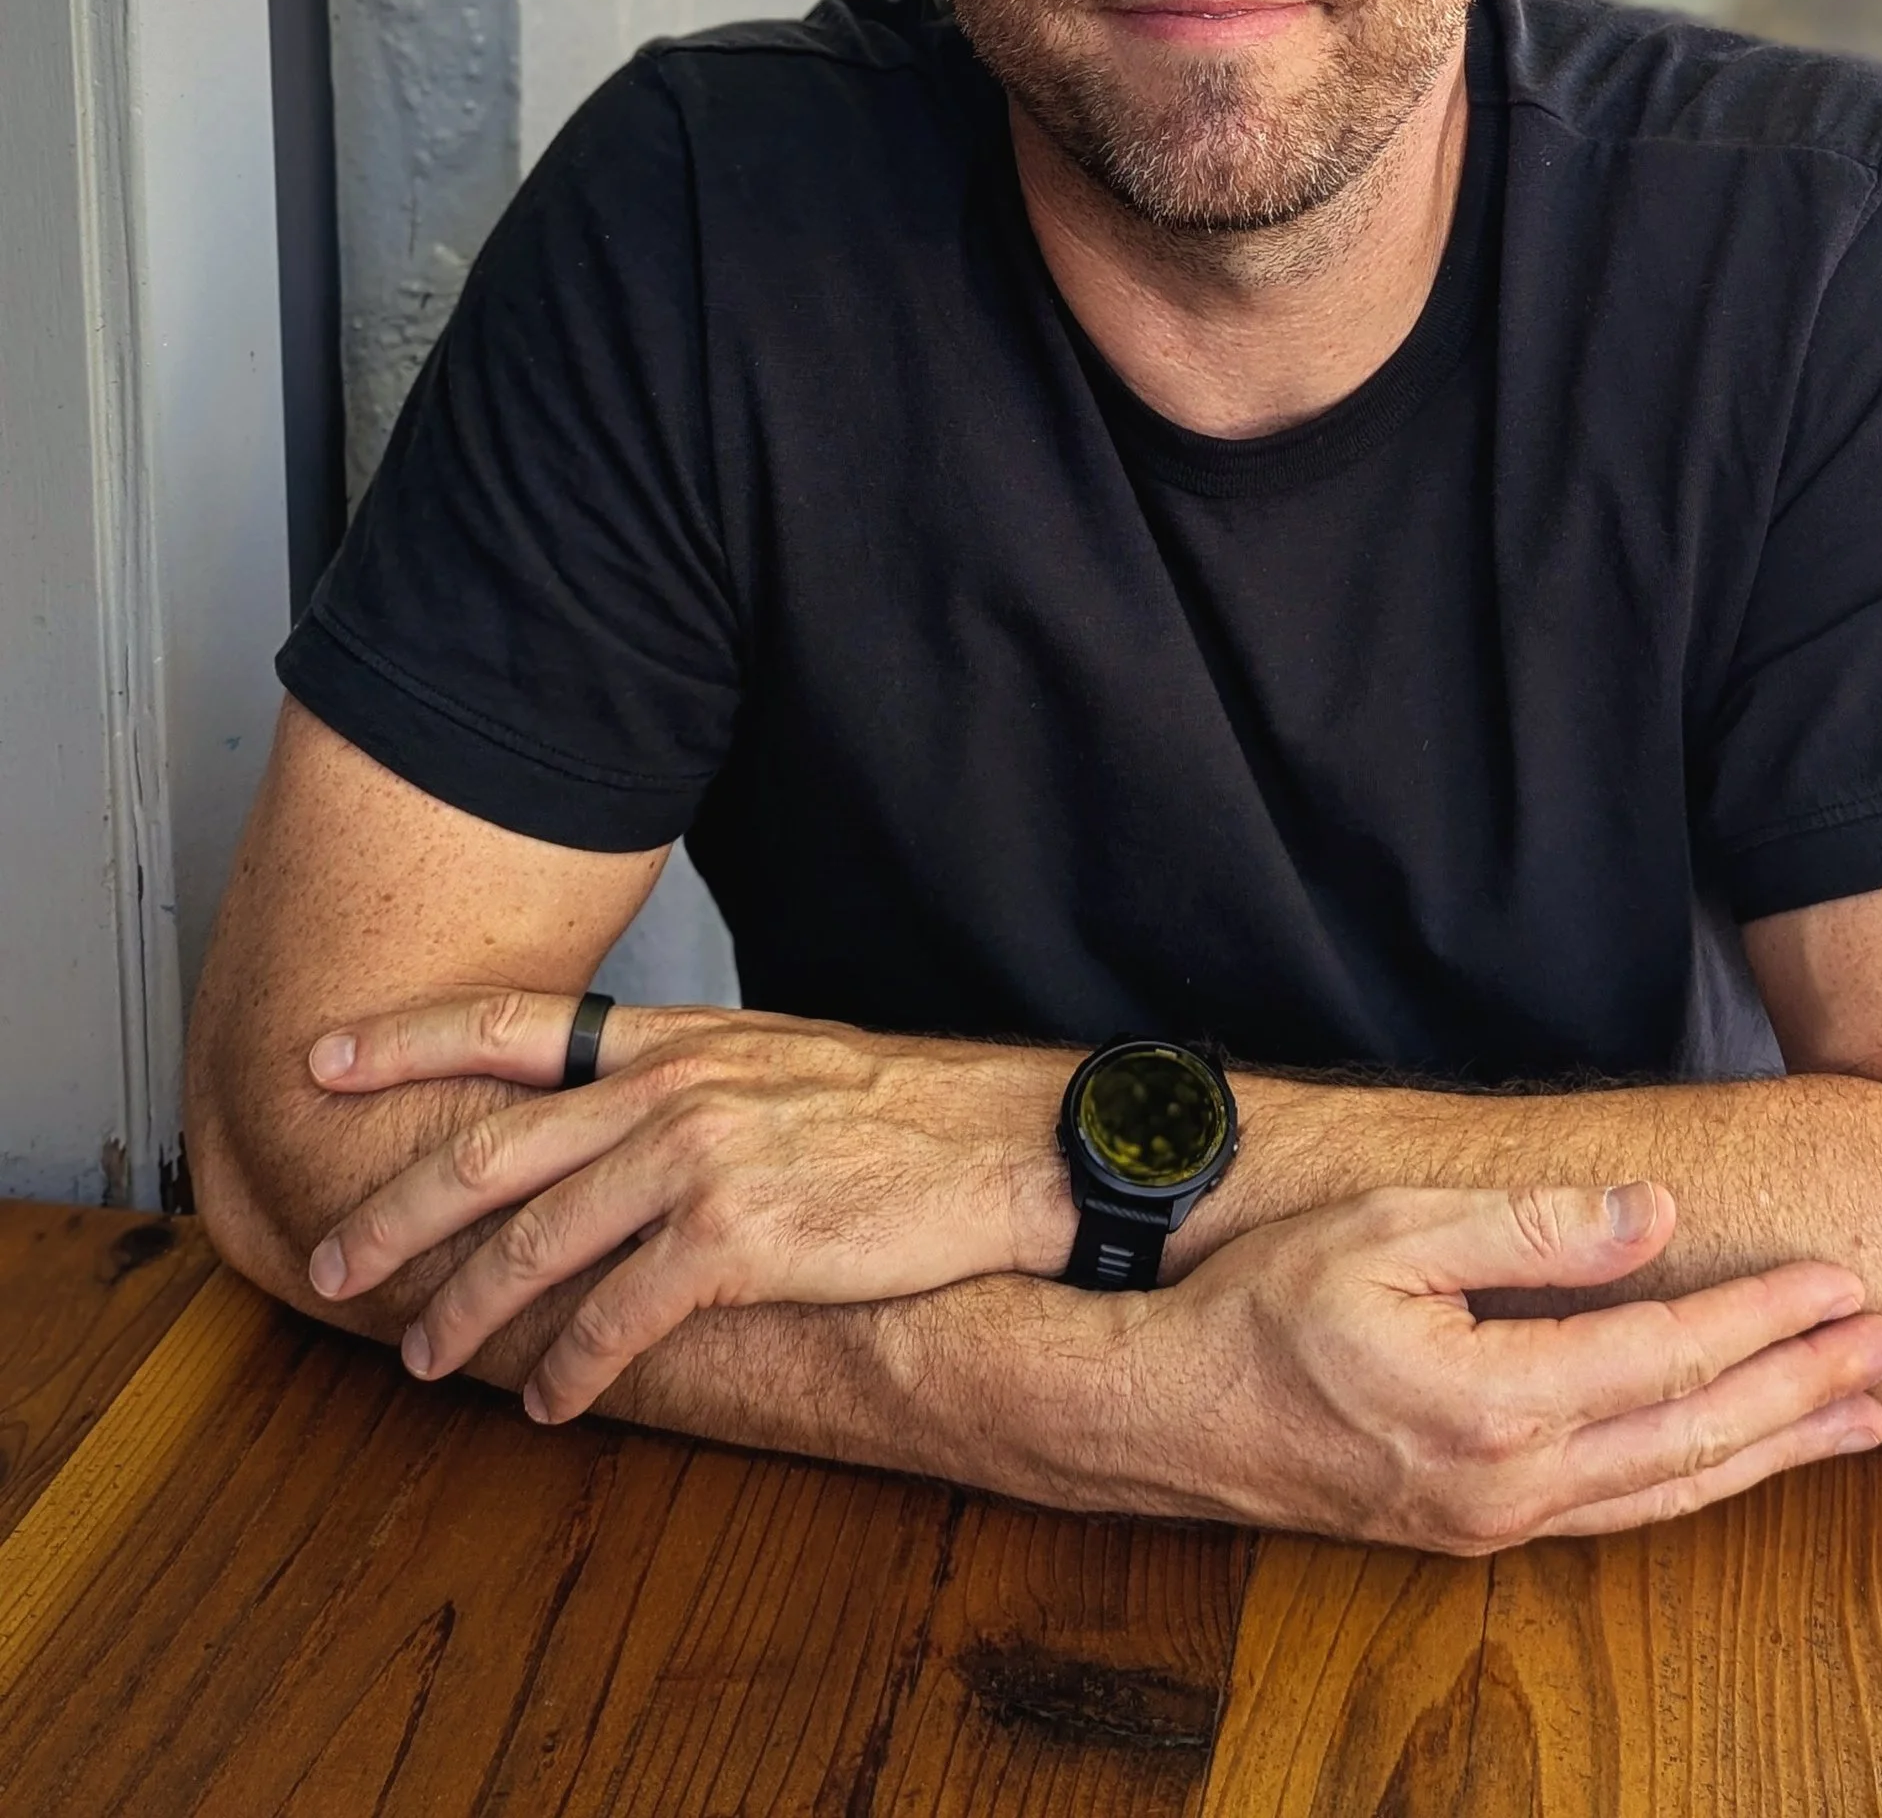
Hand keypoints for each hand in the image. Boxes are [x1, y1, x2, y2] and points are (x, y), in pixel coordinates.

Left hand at [300, 992, 1075, 1415]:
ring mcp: (702, 1162)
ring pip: (537, 1245)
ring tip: (426, 1358)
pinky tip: (552, 1402)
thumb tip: (619, 1124)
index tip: (327, 1060)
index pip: (517, 1024)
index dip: (411, 1041)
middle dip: (394, 1210)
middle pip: (492, 1148)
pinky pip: (619, 1317)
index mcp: (681, 1042)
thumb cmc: (907, 1114)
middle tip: (329, 1260)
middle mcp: (674, 1091)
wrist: (1007, 1144)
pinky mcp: (739, 1241)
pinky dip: (571, 1369)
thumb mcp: (784, 1064)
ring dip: (465, 1313)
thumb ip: (692, 1084)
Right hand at [1113, 1180, 1881, 1549]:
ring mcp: (1497, 1522)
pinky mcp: (1480, 1529)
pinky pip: (1624, 1511)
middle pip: (1696, 1438)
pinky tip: (1743, 1456)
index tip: (1841, 1282)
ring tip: (1863, 1413)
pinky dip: (1703, 1480)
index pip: (1667, 1358)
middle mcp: (1511, 1485)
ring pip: (1672, 1492)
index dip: (1763, 1318)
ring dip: (1776, 1447)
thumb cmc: (1265, 1305)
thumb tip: (1656, 1213)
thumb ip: (1532, 1229)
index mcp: (1494, 1405)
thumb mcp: (1391, 1230)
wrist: (1165, 1414)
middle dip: (1809, 1390)